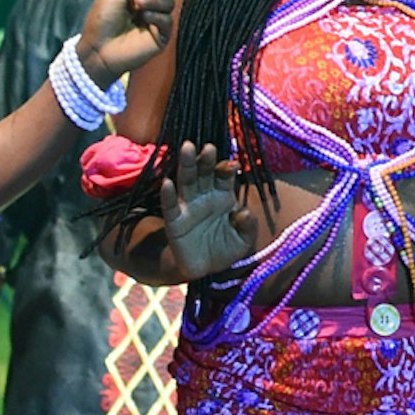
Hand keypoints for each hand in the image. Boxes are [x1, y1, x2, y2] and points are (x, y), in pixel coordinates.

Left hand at [77, 0, 178, 84]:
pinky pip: (167, 20)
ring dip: (153, 0)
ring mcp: (157, 19)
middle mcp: (150, 2)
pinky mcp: (161, 35)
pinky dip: (155, 16)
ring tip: (137, 5)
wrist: (98, 48)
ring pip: (168, 1)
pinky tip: (142, 19)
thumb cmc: (101, 18)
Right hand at [156, 143, 250, 282]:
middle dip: (206, 160)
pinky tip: (167, 183)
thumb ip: (247, 227)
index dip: (226, 169)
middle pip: (204, 173)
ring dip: (187, 165)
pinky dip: (168, 195)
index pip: (224, 176)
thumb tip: (246, 213)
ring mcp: (188, 206)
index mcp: (223, 196)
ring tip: (187, 148)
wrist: (204, 268)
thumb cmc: (225, 249)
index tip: (232, 164)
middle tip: (208, 146)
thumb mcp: (243, 241)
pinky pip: (170, 206)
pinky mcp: (174, 221)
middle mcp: (205, 196)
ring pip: (186, 181)